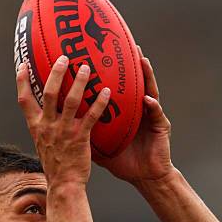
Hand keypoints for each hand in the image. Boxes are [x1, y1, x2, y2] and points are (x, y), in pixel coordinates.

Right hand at [16, 55, 110, 186]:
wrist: (64, 184)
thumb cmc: (56, 165)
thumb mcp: (43, 144)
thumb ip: (44, 127)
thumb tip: (47, 112)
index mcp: (36, 127)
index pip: (24, 100)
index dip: (22, 81)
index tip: (23, 64)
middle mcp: (48, 126)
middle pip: (48, 92)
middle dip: (56, 73)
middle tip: (65, 57)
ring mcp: (64, 131)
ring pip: (71, 100)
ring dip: (79, 82)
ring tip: (87, 68)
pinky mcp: (80, 138)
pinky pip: (91, 116)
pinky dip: (99, 102)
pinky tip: (107, 91)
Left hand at [96, 47, 174, 186]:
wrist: (145, 177)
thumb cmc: (124, 162)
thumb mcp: (99, 147)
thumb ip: (83, 135)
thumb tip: (60, 128)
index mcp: (123, 113)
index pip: (115, 88)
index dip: (109, 73)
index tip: (97, 54)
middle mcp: (137, 109)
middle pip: (131, 83)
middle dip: (128, 64)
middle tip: (120, 44)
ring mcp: (150, 116)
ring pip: (148, 91)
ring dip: (146, 75)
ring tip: (142, 60)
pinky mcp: (160, 126)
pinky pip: (155, 114)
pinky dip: (152, 107)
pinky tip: (147, 100)